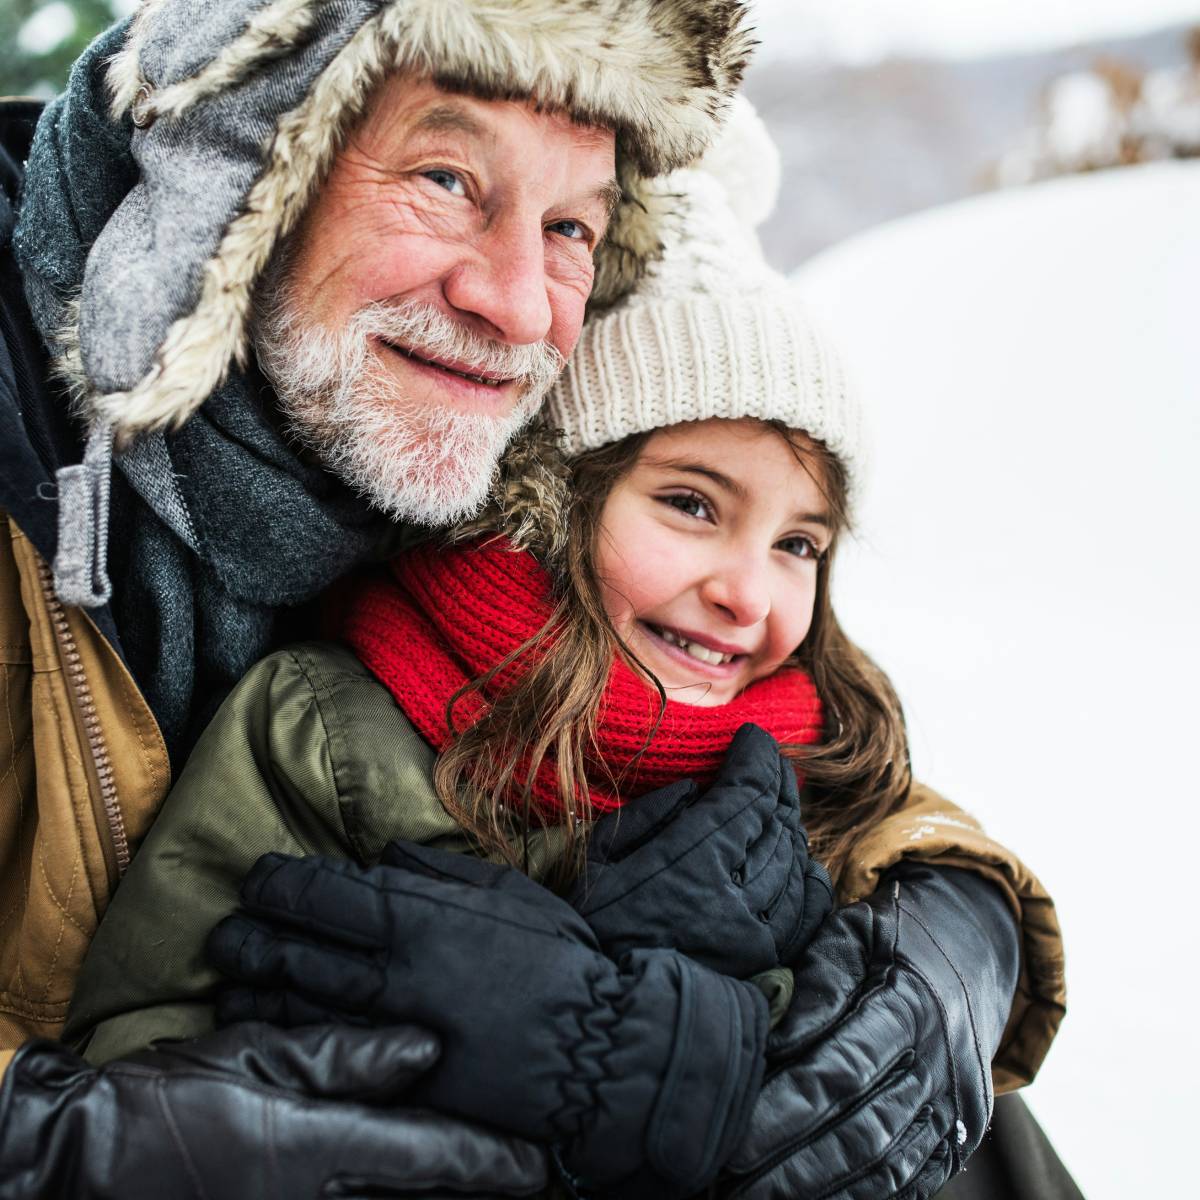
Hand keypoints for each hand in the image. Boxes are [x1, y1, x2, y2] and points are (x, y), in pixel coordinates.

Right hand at [0, 1023, 546, 1198]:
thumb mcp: (257, 1058)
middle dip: (481, 1192)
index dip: (489, 1160)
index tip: (540, 1164)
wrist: (84, 1162)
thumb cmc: (169, 1099)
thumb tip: (426, 1049)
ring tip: (494, 1188)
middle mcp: (318, 1198)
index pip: (427, 1154)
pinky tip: (411, 1195)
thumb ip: (346, 1057)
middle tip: (536, 1181)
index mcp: (320, 1146)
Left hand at [208, 843, 768, 1197]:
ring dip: (256, 986)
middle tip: (225, 929)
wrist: (598, 1049)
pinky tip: (264, 1028)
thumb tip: (387, 853)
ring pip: (298, 1004)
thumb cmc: (563, 960)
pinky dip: (286, 1036)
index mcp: (421, 918)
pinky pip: (324, 1053)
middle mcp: (394, 971)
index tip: (259, 878)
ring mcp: (390, 1029)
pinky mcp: (397, 1079)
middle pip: (298, 949)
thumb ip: (441, 871)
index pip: (325, 894)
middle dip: (252, 935)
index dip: (281, 884)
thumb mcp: (509, 893)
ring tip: (230, 977)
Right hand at [571, 723, 833, 976]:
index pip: (747, 795)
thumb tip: (695, 790)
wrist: (599, 1015)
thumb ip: (649, 817)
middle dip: (775, 783)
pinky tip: (801, 860)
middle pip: (777, 822)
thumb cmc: (587, 929)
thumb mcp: (598, 860)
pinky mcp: (763, 964)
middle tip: (768, 761)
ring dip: (789, 824)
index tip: (753, 736)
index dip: (757, 758)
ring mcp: (755, 934)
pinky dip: (809, 878)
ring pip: (795, 861)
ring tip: (776, 803)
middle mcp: (733, 898)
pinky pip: (807, 910)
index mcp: (690, 863)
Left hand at [715, 865, 1020, 1199]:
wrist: (979, 946)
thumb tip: (774, 1043)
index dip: (786, 1112)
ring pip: (888, 1166)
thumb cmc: (895, 936)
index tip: (734, 1143)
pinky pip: (914, 1180)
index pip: (841, 1071)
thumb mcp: (855, 932)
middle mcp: (944, 1062)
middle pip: (862, 1131)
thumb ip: (817, 984)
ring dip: (823, 1192)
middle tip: (730, 1186)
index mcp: (913, 1004)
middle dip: (793, 1168)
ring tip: (758, 1198)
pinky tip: (814, 1199)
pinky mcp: (964, 1132)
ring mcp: (960, 1104)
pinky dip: (864, 1197)